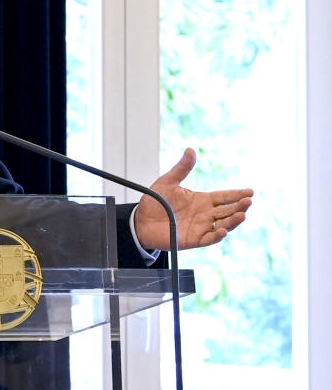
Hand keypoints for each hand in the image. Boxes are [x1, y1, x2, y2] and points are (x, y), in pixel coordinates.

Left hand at [134, 147, 252, 250]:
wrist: (140, 220)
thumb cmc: (155, 201)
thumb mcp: (168, 182)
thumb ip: (181, 168)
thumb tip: (191, 150)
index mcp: (202, 200)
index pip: (224, 197)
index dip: (237, 194)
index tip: (250, 191)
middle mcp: (205, 214)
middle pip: (228, 210)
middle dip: (240, 206)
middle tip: (248, 201)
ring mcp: (201, 227)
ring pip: (223, 225)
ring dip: (233, 221)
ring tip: (242, 214)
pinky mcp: (193, 239)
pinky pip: (209, 239)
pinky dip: (217, 236)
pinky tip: (222, 230)